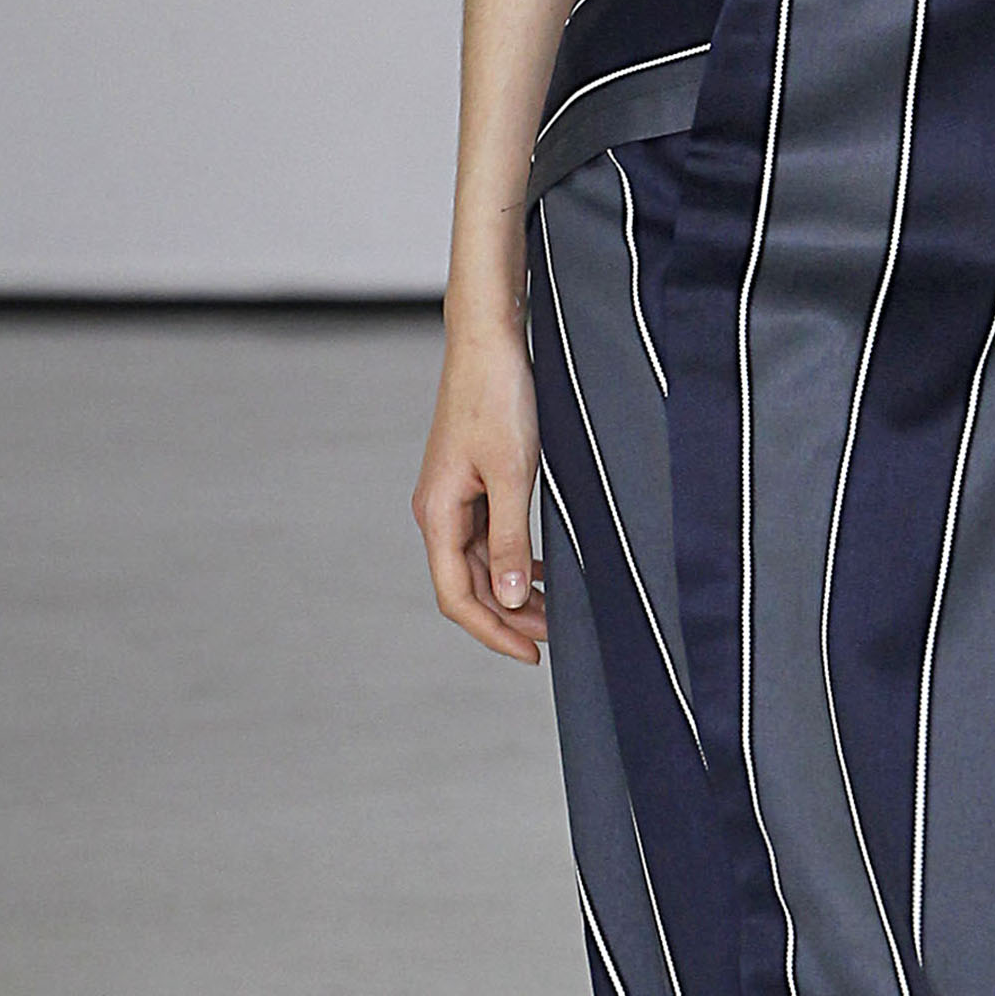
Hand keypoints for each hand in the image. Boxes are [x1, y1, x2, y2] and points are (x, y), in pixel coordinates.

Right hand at [414, 320, 546, 663]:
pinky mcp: (470, 483)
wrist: (489, 343)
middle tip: (555, 638)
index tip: (531, 653)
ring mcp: (453, 498)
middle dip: (509, 617)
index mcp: (439, 514)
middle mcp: (439, 512)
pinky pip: (488, 537)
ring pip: (481, 563)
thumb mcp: (513, 473)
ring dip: (514, 591)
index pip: (457, 596)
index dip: (493, 632)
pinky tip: (542, 571)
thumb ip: (510, 538)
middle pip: (469, 585)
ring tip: (555, 611)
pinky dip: (514, 559)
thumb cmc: (497, 398)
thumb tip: (509, 597)